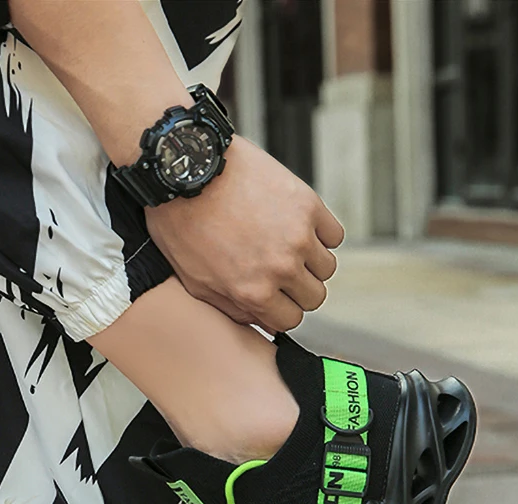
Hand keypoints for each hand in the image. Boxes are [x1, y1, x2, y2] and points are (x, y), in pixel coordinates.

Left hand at [145, 136, 343, 332]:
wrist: (187, 168)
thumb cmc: (183, 223)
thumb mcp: (197, 281)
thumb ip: (234, 307)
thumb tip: (263, 321)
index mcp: (254, 291)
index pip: (291, 319)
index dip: (280, 309)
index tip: (274, 296)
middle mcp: (281, 267)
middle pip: (314, 297)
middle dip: (297, 290)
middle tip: (280, 272)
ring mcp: (298, 235)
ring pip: (326, 268)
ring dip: (311, 263)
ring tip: (286, 247)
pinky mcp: (308, 204)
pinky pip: (334, 235)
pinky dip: (321, 234)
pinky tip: (298, 228)